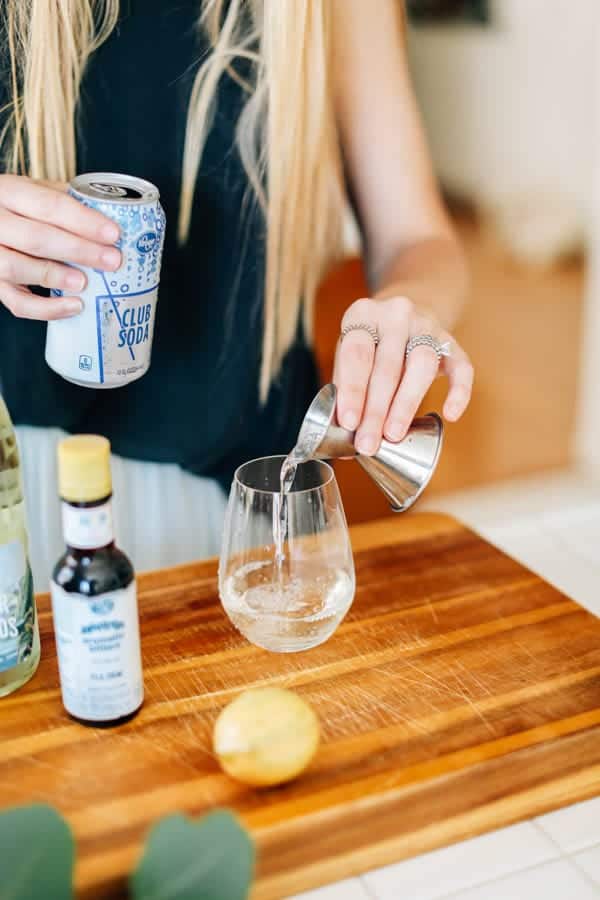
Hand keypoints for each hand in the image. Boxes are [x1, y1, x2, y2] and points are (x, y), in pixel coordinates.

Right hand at [0, 175, 121, 320]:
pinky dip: (47, 309)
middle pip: (35, 238)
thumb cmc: (19, 208)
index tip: (113, 234)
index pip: (47, 205)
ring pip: (16, 268)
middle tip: (111, 260)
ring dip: (55, 276)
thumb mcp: (36, 192)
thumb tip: (113, 217)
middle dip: (78, 250)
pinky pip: (17, 302)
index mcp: (9, 192)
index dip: (82, 221)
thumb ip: (64, 201)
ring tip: (85, 282)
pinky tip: (74, 306)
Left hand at [333, 295, 473, 454]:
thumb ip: (344, 394)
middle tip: (369, 443)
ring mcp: (427, 326)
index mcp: (363, 314)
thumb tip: (342, 446)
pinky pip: (461, 368)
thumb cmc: (370, 346)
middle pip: (388, 366)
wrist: (404, 318)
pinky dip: (459, 392)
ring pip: (422, 365)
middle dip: (377, 410)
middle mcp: (396, 315)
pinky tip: (450, 415)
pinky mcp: (451, 342)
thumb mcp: (349, 357)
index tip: (350, 423)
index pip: (356, 355)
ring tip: (394, 435)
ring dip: (406, 404)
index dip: (352, 391)